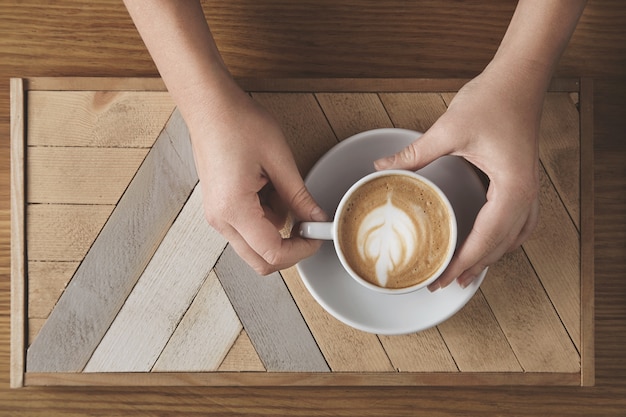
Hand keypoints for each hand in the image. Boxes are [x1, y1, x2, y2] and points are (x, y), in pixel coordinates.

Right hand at [190, 84, 326, 274]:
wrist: (209, 106)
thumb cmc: (237, 123)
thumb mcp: (278, 159)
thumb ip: (299, 196)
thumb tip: (315, 218)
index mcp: (234, 209)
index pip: (272, 253)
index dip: (301, 250)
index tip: (316, 237)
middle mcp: (220, 219)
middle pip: (260, 260)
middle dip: (289, 247)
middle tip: (308, 224)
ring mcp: (216, 215)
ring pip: (255, 244)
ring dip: (276, 226)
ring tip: (278, 186)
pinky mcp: (219, 207)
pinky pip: (247, 227)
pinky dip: (264, 215)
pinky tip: (266, 185)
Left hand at [375, 68, 540, 290]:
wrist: (520, 77)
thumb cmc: (494, 99)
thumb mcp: (449, 130)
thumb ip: (415, 154)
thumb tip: (382, 167)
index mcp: (512, 188)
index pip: (486, 238)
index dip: (462, 262)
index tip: (441, 279)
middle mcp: (526, 194)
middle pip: (500, 245)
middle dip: (473, 267)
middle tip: (445, 284)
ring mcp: (529, 188)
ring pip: (513, 237)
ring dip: (490, 256)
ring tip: (467, 273)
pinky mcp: (523, 180)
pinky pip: (518, 222)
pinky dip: (503, 239)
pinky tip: (491, 242)